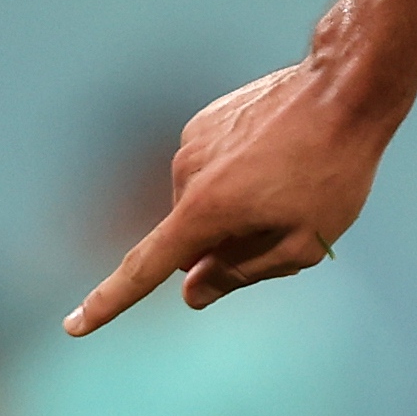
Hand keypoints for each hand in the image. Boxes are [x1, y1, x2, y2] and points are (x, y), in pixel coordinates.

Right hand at [66, 64, 388, 334]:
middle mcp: (185, 173)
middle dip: (226, 248)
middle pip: (191, 238)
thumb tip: (191, 292)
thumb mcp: (304, 242)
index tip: (73, 326)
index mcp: (206, 210)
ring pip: (204, 202)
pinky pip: (213, 168)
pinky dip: (239, 176)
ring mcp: (192, 141)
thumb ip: (242, 273)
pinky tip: (282, 158)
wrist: (343, 89)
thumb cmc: (334, 171)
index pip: (144, 269)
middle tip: (289, 225)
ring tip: (294, 183)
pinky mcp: (205, 120)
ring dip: (237, 208)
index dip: (109, 303)